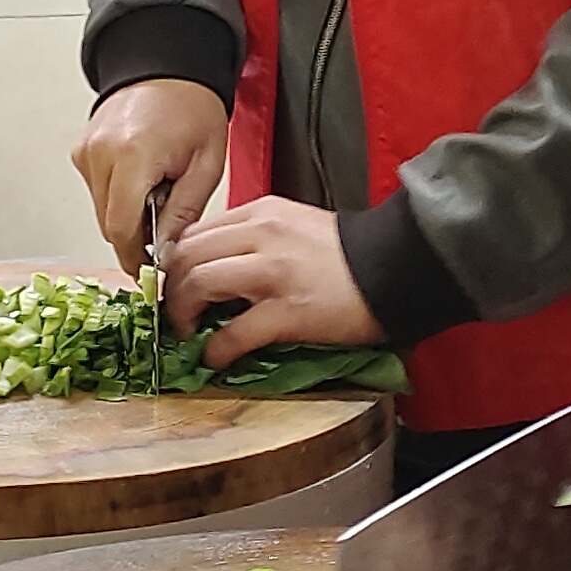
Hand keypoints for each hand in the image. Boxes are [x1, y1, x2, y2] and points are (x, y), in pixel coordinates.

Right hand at [74, 79, 228, 273]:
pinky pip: (97, 191)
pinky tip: (142, 178)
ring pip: (101, 211)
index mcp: (133, 155)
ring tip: (158, 191)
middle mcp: (100, 153)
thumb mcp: (206, 165)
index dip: (136, 258)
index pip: (121, 228)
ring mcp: (86, 152)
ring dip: (128, 215)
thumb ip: (184, 214)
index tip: (151, 273)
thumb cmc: (192, 108)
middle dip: (137, 237)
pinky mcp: (81, 152)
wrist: (169, 69)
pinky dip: (119, 196)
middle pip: (109, 224)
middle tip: (167, 228)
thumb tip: (166, 253)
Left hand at [160, 194, 378, 361]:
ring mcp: (273, 273)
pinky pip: (234, 332)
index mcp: (261, 212)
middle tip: (177, 313)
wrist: (399, 266)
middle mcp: (260, 235)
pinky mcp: (287, 312)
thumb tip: (219, 267)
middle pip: (186, 255)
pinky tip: (216, 358)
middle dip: (172, 288)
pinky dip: (216, 349)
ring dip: (183, 315)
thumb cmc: (349, 253)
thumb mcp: (294, 226)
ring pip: (199, 284)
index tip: (177, 285)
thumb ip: (255, 238)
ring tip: (189, 334)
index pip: (195, 232)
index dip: (176, 263)